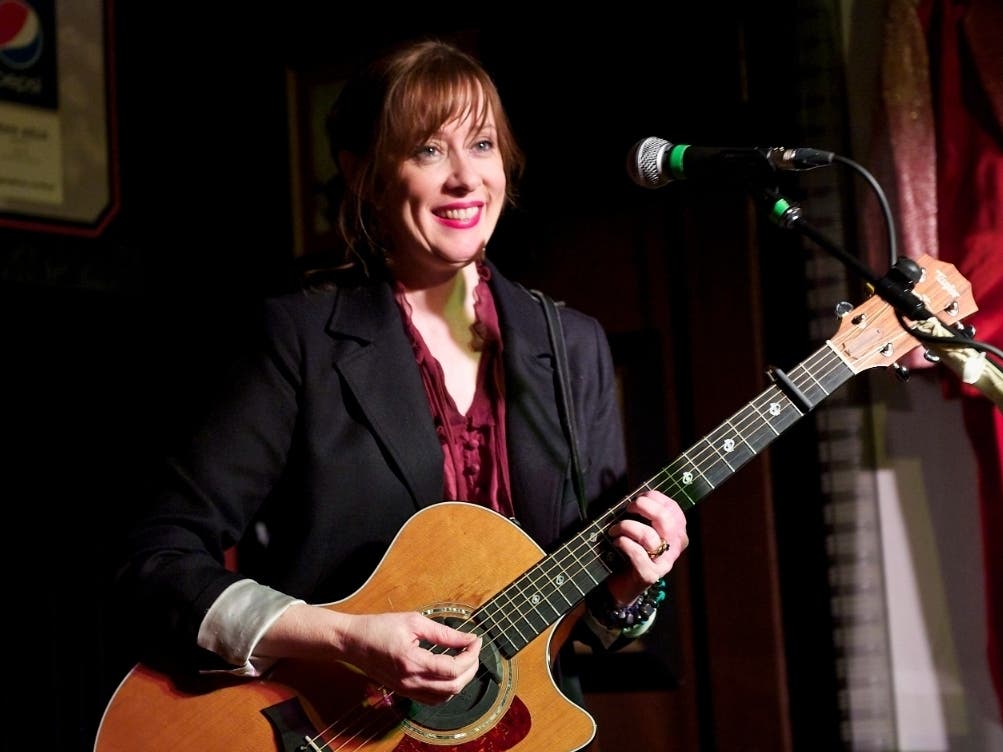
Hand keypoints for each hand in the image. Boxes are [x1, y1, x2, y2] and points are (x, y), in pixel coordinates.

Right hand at [340, 611, 482, 704]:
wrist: (353, 642)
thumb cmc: (379, 628)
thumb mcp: (413, 622)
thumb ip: (443, 633)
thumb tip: (467, 638)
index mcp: (412, 661)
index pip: (452, 668)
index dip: (470, 655)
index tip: (476, 640)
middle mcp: (410, 681)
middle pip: (453, 686)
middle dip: (471, 668)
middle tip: (474, 650)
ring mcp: (407, 689)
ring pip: (445, 697)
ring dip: (461, 680)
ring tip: (465, 660)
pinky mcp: (404, 692)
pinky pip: (433, 699)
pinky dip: (447, 689)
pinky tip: (450, 674)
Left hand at [603, 489, 687, 605]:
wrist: (622, 583)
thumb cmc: (630, 550)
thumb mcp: (640, 527)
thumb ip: (643, 514)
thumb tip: (636, 496)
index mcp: (676, 533)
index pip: (673, 509)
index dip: (654, 498)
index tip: (637, 497)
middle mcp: (675, 547)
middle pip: (666, 519)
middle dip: (643, 507)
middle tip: (628, 508)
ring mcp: (664, 562)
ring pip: (649, 537)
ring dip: (626, 527)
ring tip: (614, 530)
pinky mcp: (650, 575)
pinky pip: (638, 554)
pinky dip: (624, 544)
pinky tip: (617, 543)